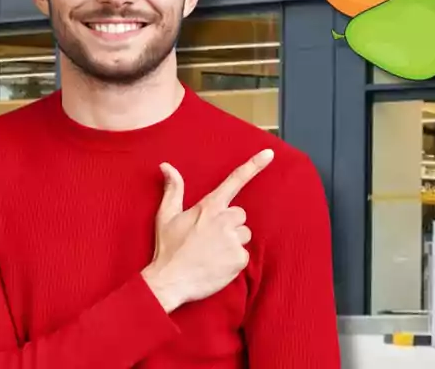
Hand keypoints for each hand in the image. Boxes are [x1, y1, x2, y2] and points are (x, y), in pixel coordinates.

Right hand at [141, 148, 274, 312]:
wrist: (169, 282)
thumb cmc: (168, 249)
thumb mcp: (166, 216)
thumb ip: (173, 189)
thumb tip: (167, 166)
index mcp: (209, 207)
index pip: (235, 181)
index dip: (253, 166)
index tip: (269, 153)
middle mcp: (224, 220)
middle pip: (239, 215)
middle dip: (229, 224)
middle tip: (209, 238)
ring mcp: (233, 239)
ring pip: (243, 234)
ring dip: (232, 241)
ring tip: (212, 253)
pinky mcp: (239, 259)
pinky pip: (244, 254)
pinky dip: (233, 260)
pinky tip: (217, 264)